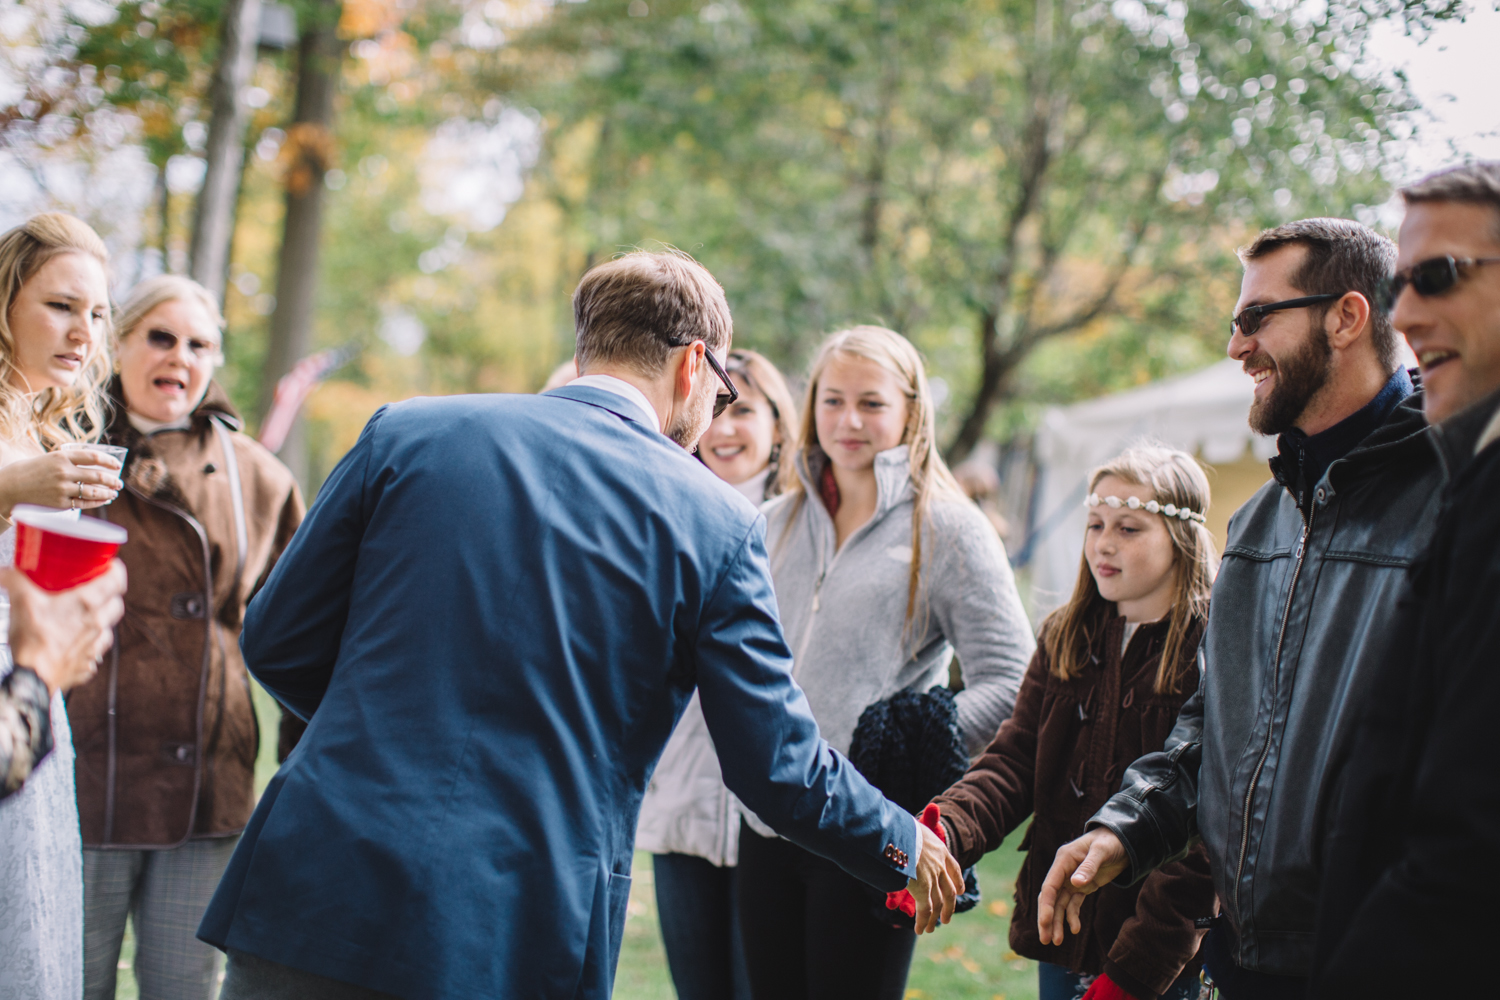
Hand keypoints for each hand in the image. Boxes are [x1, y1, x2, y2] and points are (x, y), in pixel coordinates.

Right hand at [0, 450, 122, 517]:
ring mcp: (62, 488)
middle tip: (119, 483)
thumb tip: (93, 464)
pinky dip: (97, 502)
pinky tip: (104, 500)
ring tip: (114, 493)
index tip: (117, 465)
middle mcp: (63, 472)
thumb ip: (69, 460)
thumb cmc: (30, 471)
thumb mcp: (48, 458)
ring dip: (108, 492)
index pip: (94, 457)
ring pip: (93, 491)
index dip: (109, 461)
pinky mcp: (59, 503)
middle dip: (113, 480)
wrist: (8, 487)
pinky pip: (84, 503)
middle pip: (98, 476)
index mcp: (61, 456)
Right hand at [3, 562, 125, 693]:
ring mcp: (95, 644)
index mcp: (87, 603)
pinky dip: (91, 644)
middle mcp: (97, 623)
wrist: (32, 677)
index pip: (117, 580)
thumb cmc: (33, 641)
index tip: (109, 566)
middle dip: (110, 595)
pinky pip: (97, 650)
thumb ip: (15, 580)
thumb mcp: (22, 601)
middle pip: (116, 603)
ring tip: (85, 616)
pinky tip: (78, 641)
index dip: (116, 571)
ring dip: (100, 620)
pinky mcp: (88, 662)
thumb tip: (7, 572)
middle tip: (97, 590)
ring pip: (109, 627)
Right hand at [908, 815, 963, 934]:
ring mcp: (932, 878)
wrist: (899, 832)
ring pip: (938, 904)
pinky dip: (923, 922)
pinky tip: (920, 930)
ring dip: (935, 918)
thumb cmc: (900, 827)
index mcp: (940, 850)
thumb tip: (908, 830)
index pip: (953, 868)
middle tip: (947, 918)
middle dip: (949, 906)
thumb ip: (914, 835)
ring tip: (932, 929)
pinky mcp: (923, 890)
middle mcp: (939, 866)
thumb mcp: (913, 828)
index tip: (960, 891)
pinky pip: (925, 910)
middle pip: (949, 891)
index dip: (957, 881)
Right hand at [1037, 828, 1128, 944]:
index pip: (1049, 886)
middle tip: (1046, 940)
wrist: (1123, 841)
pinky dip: (1072, 917)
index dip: (1045, 906)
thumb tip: (1075, 883)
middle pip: (1050, 898)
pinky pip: (1073, 904)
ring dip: (1058, 922)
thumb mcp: (1101, 852)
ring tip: (1057, 942)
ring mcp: (1072, 880)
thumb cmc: (1110, 841)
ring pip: (1060, 904)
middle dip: (1047, 919)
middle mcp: (1063, 871)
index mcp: (1063, 860)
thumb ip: (1089, 867)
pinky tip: (1075, 929)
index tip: (1045, 923)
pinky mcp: (1082, 886)